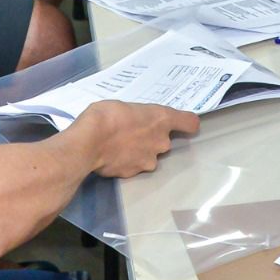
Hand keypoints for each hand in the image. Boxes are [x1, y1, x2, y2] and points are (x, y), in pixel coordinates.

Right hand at [82, 101, 200, 177]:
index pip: (190, 123)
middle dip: (152, 138)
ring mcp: (150, 160)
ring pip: (150, 156)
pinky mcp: (135, 174)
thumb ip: (139, 116)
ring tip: (119, 145)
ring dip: (140, 152)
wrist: (89, 142)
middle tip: (133, 131)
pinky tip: (112, 156)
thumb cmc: (106, 115)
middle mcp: (161, 141)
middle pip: (165, 141)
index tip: (180, 124)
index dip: (186, 124)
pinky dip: (127, 162)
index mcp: (162, 119)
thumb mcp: (126, 106)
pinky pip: (134, 166)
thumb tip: (136, 122)